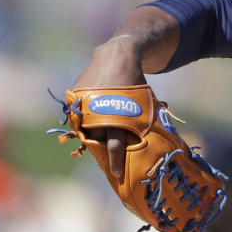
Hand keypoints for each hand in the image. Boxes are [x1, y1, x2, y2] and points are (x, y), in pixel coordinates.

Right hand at [72, 35, 146, 179]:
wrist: (116, 56)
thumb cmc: (135, 82)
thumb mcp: (144, 101)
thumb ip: (143, 120)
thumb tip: (154, 141)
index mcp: (119, 114)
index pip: (115, 144)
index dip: (116, 161)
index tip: (118, 174)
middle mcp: (99, 111)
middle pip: (99, 140)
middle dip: (103, 155)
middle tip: (109, 166)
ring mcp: (85, 105)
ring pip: (87, 131)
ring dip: (93, 140)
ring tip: (100, 146)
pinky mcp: (76, 98)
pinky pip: (79, 119)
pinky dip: (84, 125)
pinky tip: (90, 129)